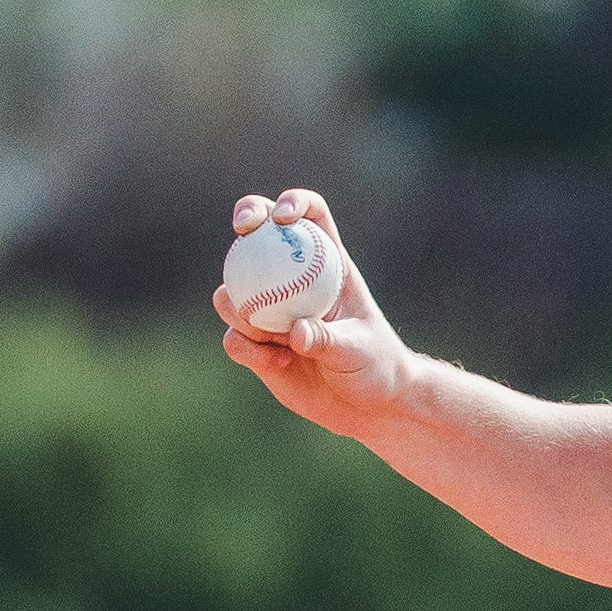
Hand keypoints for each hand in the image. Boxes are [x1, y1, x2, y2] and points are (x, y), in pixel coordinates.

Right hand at [215, 188, 414, 438]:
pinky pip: (235, 339)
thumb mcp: (360, 351)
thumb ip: (329, 339)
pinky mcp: (257, 347)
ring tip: (262, 332)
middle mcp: (294, 282)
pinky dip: (246, 348)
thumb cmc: (376, 367)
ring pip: (236, 291)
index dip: (294, 203)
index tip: (283, 216)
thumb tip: (296, 331)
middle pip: (262, 234)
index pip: (311, 218)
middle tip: (243, 230)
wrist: (367, 407)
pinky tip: (276, 363)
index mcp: (327, 266)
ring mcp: (271, 312)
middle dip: (248, 217)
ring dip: (237, 303)